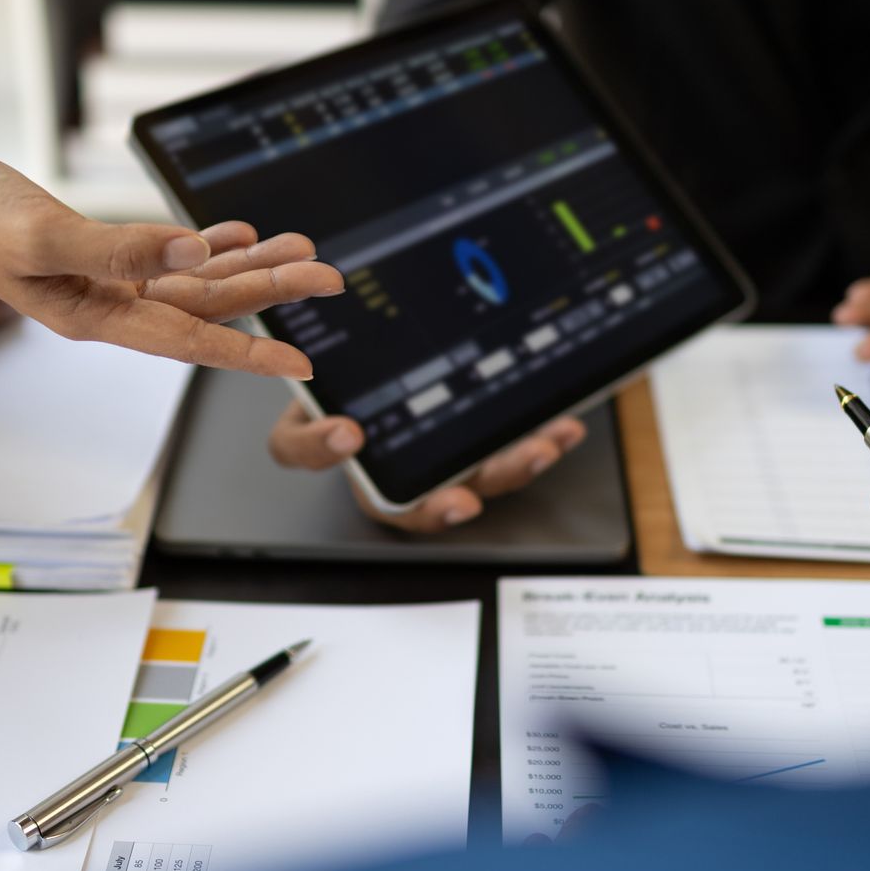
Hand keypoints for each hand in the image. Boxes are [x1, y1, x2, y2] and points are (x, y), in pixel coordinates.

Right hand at [0, 145, 342, 376]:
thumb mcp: (41, 235)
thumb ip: (118, 249)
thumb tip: (195, 252)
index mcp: (94, 317)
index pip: (188, 341)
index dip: (248, 353)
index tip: (302, 366)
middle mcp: (110, 309)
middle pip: (206, 308)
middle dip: (270, 292)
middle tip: (329, 278)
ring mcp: (108, 285)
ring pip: (196, 282)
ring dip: (250, 266)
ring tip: (304, 250)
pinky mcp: (103, 256)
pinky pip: (169, 259)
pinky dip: (206, 246)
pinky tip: (241, 237)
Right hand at [268, 406, 587, 532]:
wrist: (374, 366)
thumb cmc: (339, 399)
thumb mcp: (303, 415)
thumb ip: (307, 436)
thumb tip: (341, 436)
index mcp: (375, 481)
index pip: (380, 503)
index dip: (390, 497)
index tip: (362, 446)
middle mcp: (421, 477)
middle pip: (439, 503)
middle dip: (456, 504)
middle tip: (464, 501)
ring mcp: (458, 457)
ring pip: (489, 475)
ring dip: (518, 465)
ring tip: (540, 448)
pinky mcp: (489, 436)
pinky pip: (519, 444)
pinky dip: (547, 437)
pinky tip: (566, 427)